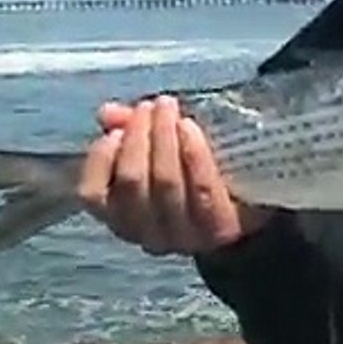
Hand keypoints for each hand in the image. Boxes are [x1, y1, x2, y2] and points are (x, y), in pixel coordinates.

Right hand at [76, 95, 271, 255]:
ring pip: (165, 184)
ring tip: (170, 109)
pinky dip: (193, 154)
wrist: (249, 208)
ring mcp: (184, 237)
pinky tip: (190, 127)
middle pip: (133, 182)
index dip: (100, 158)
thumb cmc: (192, 175)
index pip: (92, 195)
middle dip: (139, 136)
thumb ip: (128, 132)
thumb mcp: (157, 153)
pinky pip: (201, 189)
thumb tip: (106, 112)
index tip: (117, 128)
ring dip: (164, 138)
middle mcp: (147, 236)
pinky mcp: (218, 230)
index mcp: (121, 219)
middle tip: (152, 105)